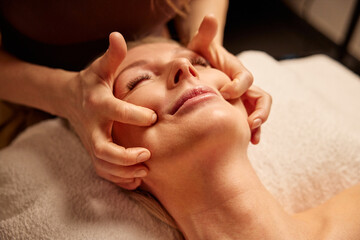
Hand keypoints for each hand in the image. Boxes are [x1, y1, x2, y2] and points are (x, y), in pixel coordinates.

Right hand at [66, 32, 156, 189]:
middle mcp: (93, 126)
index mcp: (98, 104)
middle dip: (124, 155)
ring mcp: (91, 143)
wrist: (69, 99)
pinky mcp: (93, 152)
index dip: (132, 114)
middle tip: (148, 155)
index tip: (153, 117)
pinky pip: (103, 172)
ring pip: (103, 165)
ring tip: (145, 170)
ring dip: (124, 171)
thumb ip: (111, 56)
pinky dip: (119, 179)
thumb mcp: (99, 68)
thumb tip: (118, 35)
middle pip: (102, 148)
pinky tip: (137, 178)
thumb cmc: (91, 82)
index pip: (113, 111)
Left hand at [187, 15, 270, 142]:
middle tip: (251, 122)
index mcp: (236, 72)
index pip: (246, 78)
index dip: (238, 86)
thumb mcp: (200, 48)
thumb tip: (209, 16)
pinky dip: (252, 132)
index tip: (224, 93)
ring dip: (259, 124)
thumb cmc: (200, 60)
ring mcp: (243, 101)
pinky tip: (249, 143)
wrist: (199, 72)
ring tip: (253, 138)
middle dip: (259, 110)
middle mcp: (244, 87)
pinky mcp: (238, 112)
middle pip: (262, 98)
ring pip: (259, 112)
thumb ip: (205, 35)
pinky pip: (250, 122)